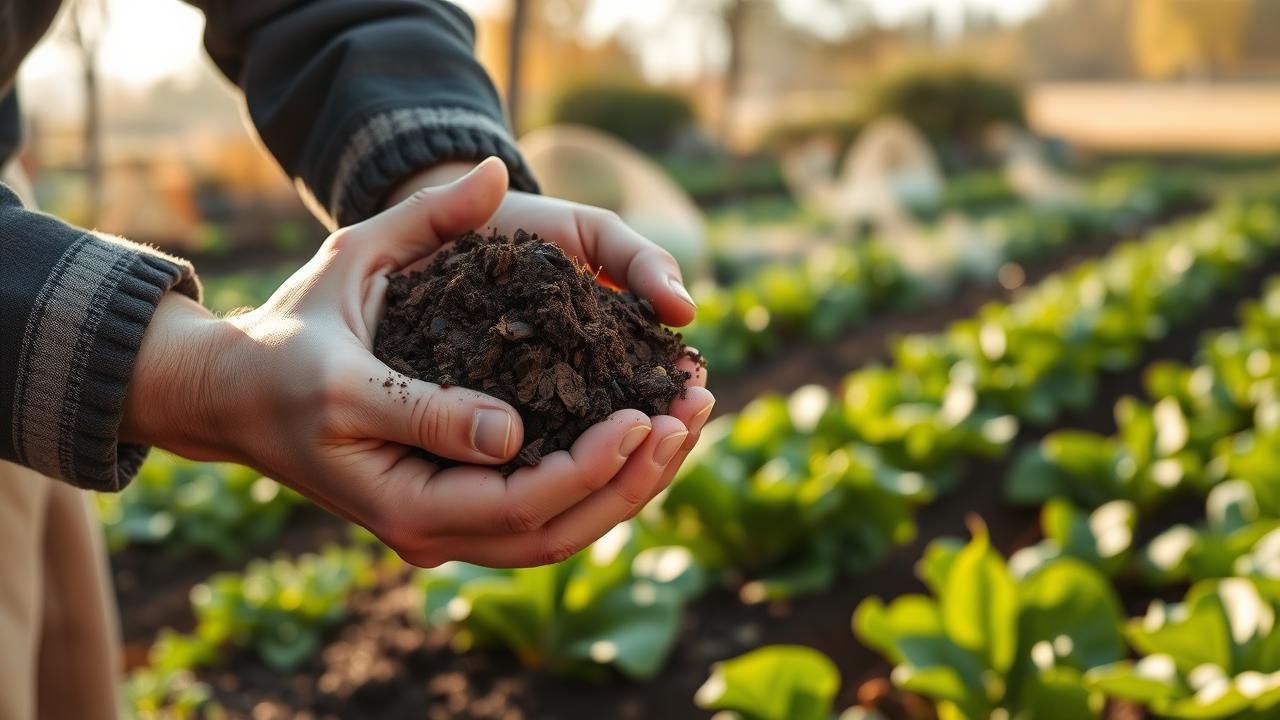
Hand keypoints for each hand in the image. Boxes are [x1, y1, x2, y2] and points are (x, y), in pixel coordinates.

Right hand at [121, 159, 712, 567]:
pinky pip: (531, 530)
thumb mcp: (348, 268)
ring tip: (681, 432)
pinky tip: (641, 447)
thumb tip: (500, 179)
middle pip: (544, 535)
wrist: (233, 401)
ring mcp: (429, 534)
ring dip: (624, 497)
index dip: (587, 464)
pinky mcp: (445, 524)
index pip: (508, 495)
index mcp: (384, 470)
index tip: (641, 416)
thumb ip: (423, 224)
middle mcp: (411, 523)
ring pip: (546, 544)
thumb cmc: (292, 330)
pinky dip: (593, 498)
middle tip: (686, 418)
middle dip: (629, 483)